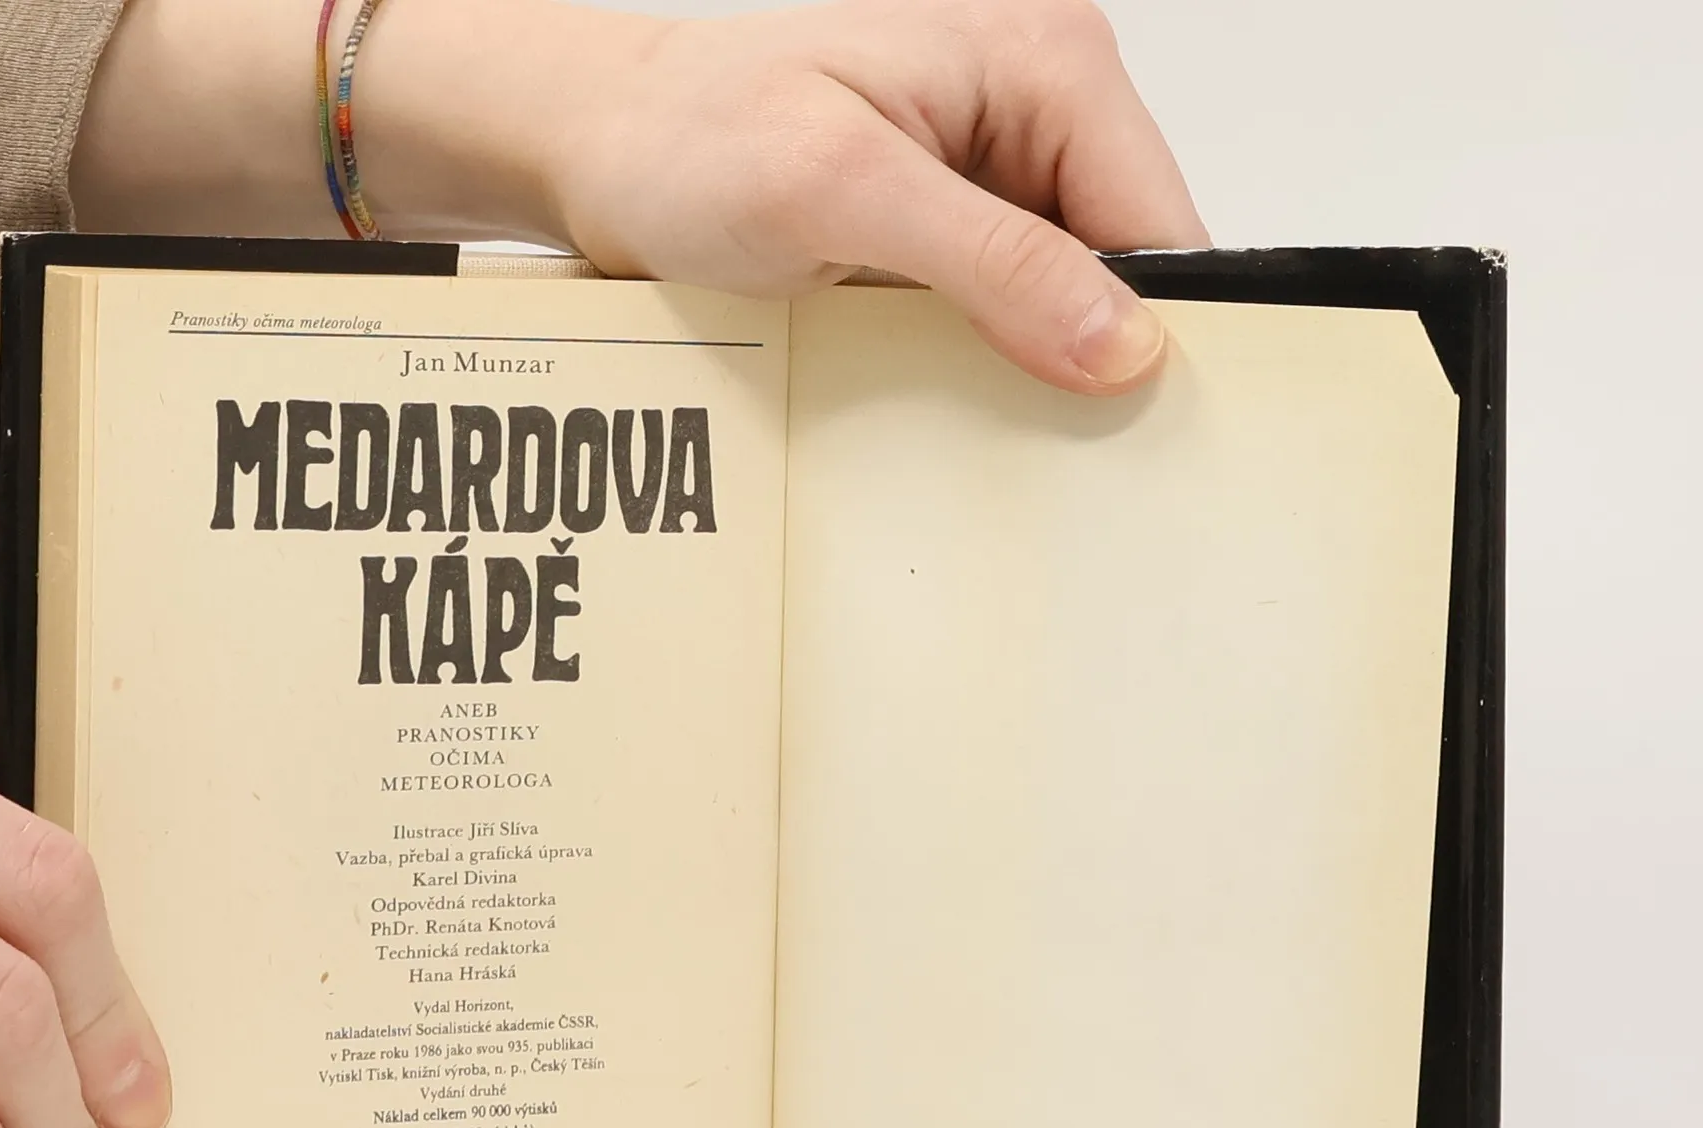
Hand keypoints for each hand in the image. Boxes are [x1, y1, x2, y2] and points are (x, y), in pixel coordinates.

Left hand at [546, 0, 1208, 393]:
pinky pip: (1007, 315)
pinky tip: (935, 380)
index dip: (1151, 334)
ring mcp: (996, 173)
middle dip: (1086, 355)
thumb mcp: (846, 194)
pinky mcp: (954, 229)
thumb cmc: (691, 137)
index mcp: (1044, 62)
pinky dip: (983, 362)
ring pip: (1070, 305)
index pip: (1160, 221)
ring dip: (1029, 367)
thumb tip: (1122, 342)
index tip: (1117, 427)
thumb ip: (995, 263)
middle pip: (1125, 270)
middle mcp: (1035, 108)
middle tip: (1025, 430)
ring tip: (958, 395)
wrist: (602, 151)